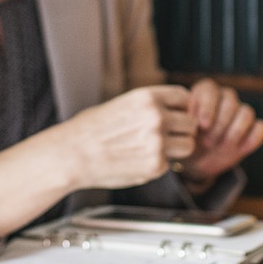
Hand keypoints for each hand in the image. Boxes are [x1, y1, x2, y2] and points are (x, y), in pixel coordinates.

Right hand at [60, 85, 196, 189]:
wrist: (72, 154)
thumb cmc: (90, 129)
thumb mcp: (122, 104)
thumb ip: (150, 107)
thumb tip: (175, 112)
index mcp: (147, 97)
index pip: (184, 97)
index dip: (180, 107)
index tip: (173, 115)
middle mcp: (156, 118)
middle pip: (191, 123)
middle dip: (180, 130)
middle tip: (164, 136)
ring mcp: (158, 143)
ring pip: (188, 146)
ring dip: (176, 149)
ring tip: (153, 149)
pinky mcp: (155, 166)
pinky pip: (170, 165)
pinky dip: (158, 165)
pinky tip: (137, 160)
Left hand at [175, 78, 262, 191]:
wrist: (194, 159)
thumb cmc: (183, 139)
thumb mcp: (177, 129)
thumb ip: (183, 119)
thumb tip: (190, 118)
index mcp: (204, 91)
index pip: (211, 90)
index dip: (208, 108)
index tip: (202, 125)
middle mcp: (224, 97)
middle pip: (230, 102)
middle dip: (219, 125)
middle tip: (206, 142)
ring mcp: (240, 112)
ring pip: (246, 113)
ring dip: (233, 132)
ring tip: (218, 146)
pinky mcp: (253, 129)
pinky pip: (260, 128)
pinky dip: (251, 138)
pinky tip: (238, 149)